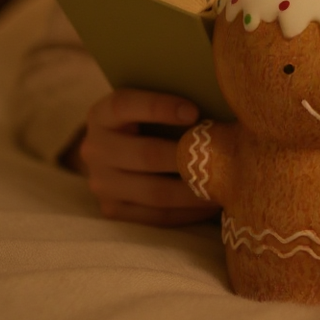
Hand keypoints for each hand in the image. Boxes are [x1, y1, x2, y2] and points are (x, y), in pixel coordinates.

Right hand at [63, 89, 220, 225]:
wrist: (113, 152)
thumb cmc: (145, 120)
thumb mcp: (145, 105)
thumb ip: (171, 104)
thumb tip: (217, 105)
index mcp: (102, 114)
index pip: (125, 105)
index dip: (158, 107)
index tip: (194, 111)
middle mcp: (94, 149)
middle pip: (145, 154)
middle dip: (186, 157)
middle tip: (222, 157)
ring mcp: (101, 184)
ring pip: (154, 192)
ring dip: (194, 190)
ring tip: (225, 184)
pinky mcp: (113, 211)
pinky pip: (157, 216)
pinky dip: (188, 212)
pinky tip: (211, 202)